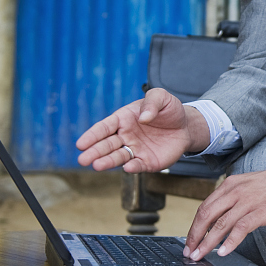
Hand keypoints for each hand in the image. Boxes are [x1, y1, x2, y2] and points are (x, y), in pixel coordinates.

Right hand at [75, 87, 207, 172]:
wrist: (185, 126)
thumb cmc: (168, 110)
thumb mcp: (161, 97)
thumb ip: (152, 102)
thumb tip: (143, 118)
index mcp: (124, 119)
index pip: (104, 127)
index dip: (92, 135)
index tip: (81, 144)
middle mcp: (125, 135)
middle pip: (106, 144)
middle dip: (94, 152)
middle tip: (82, 159)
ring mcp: (135, 149)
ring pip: (118, 156)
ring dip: (107, 161)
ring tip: (96, 165)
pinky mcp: (147, 161)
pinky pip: (137, 165)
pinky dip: (132, 167)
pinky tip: (127, 168)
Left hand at [183, 164, 265, 260]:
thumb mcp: (248, 185)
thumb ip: (233, 199)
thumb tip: (219, 219)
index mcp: (230, 184)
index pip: (204, 207)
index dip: (194, 226)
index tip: (190, 241)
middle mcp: (236, 191)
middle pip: (206, 215)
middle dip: (194, 236)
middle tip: (189, 252)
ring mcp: (248, 201)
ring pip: (220, 224)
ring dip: (207, 243)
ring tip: (200, 255)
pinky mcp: (262, 211)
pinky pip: (241, 228)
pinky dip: (230, 242)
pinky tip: (224, 251)